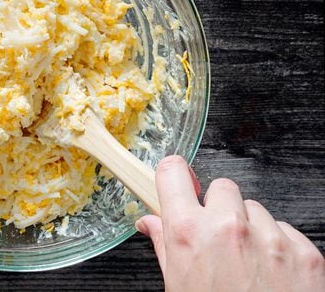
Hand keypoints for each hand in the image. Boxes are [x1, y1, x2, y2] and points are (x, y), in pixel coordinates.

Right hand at [136, 155, 324, 291]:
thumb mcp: (177, 285)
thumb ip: (164, 245)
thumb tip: (150, 222)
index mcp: (189, 233)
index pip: (172, 173)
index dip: (174, 176)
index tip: (177, 181)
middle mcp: (228, 227)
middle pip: (220, 187)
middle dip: (217, 208)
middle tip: (217, 239)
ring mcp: (270, 237)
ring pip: (255, 208)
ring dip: (249, 228)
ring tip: (247, 264)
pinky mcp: (304, 251)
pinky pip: (284, 230)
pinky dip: (277, 246)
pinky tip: (270, 274)